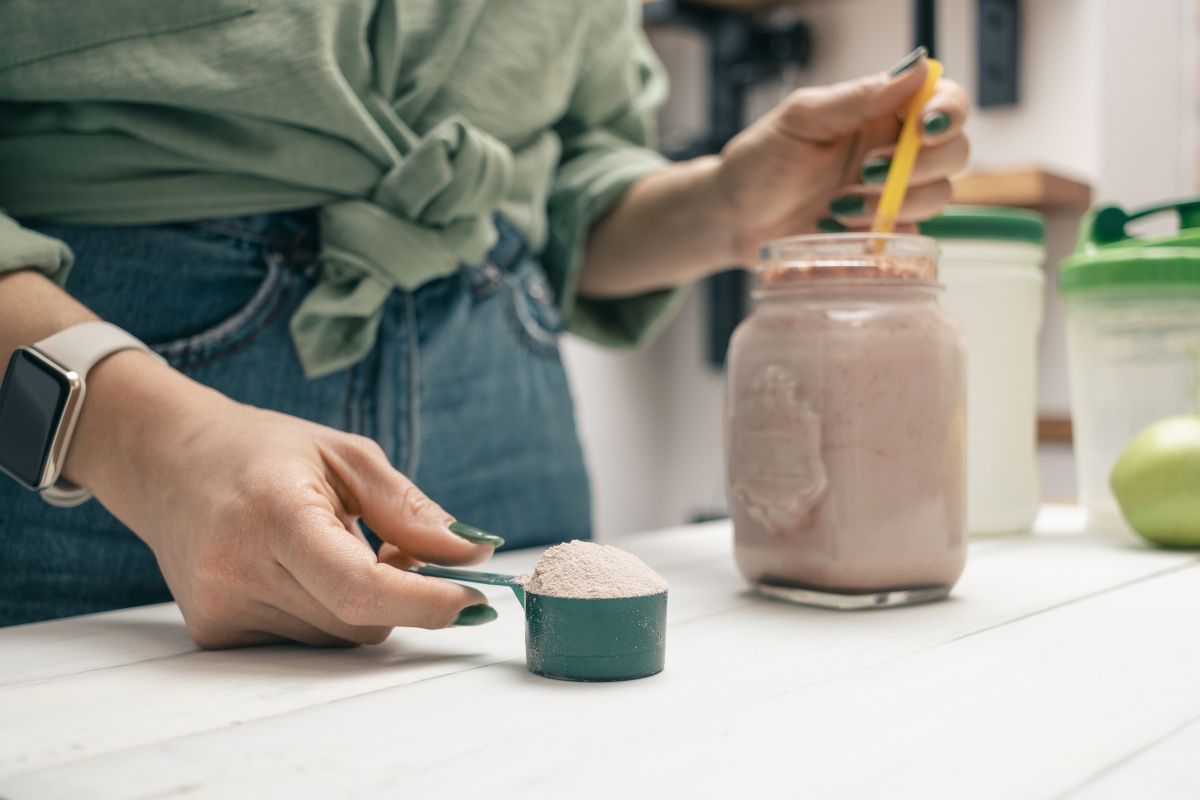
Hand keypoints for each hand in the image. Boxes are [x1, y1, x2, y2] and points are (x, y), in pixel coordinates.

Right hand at [67, 354, 495, 647]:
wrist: (165, 460)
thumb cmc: (264, 449)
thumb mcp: (347, 456)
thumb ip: (410, 511)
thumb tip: (474, 553)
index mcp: (274, 513)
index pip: (361, 587)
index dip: (426, 602)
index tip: (474, 599)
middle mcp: (238, 567)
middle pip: (359, 619)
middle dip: (401, 594)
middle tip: (399, 547)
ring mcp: (220, 606)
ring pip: (336, 637)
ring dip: (362, 603)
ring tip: (337, 545)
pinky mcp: (213, 631)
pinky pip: (303, 642)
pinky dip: (326, 612)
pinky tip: (303, 568)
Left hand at [715, 50, 968, 262]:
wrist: (732, 217)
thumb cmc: (760, 160)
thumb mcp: (801, 120)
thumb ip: (857, 97)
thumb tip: (917, 68)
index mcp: (881, 113)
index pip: (944, 101)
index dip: (948, 112)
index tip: (923, 128)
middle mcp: (895, 151)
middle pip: (955, 152)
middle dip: (921, 165)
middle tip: (865, 171)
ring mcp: (891, 195)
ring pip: (938, 196)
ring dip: (893, 202)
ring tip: (838, 205)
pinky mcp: (881, 235)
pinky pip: (911, 238)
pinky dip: (883, 236)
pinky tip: (839, 230)